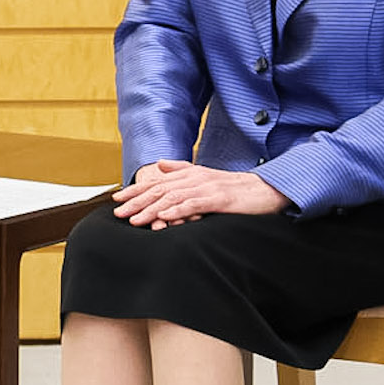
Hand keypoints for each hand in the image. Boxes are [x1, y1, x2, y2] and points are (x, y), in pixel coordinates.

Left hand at [112, 160, 286, 228]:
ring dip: (151, 209)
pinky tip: (164, 217)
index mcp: (190, 173)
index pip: (157, 182)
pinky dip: (178, 210)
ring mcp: (207, 188)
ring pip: (173, 198)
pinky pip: (194, 204)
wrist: (266, 189)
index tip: (117, 198)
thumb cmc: (235, 187)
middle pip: (160, 189)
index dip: (135, 190)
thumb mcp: (205, 176)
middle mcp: (195, 178)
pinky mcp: (219, 198)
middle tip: (117, 212)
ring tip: (134, 219)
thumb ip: (182, 169)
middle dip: (136, 201)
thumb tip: (160, 165)